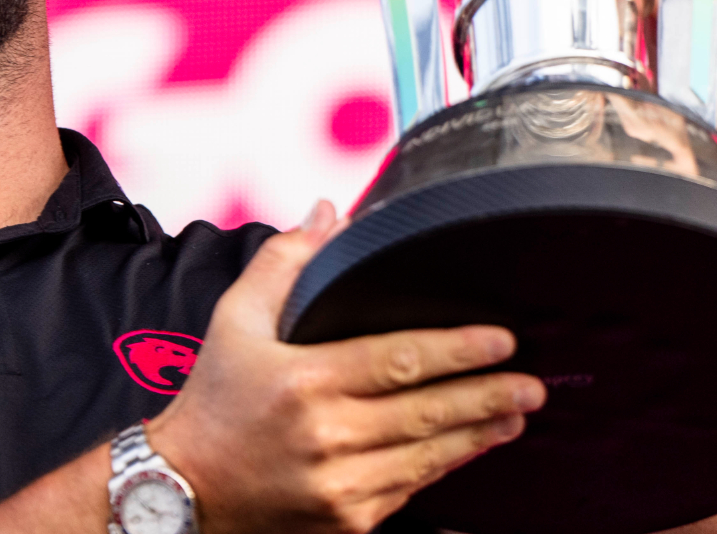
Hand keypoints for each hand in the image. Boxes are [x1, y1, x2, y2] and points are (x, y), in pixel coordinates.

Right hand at [143, 203, 544, 533]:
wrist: (186, 487)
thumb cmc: (215, 401)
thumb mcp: (236, 320)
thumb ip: (286, 261)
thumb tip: (328, 212)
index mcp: (304, 381)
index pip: (398, 360)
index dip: (456, 349)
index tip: (499, 340)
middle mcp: (327, 436)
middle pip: (427, 411)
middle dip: (488, 395)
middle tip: (531, 383)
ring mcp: (340, 485)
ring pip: (428, 455)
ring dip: (478, 434)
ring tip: (515, 414)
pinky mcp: (348, 519)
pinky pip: (410, 489)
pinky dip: (444, 466)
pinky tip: (466, 446)